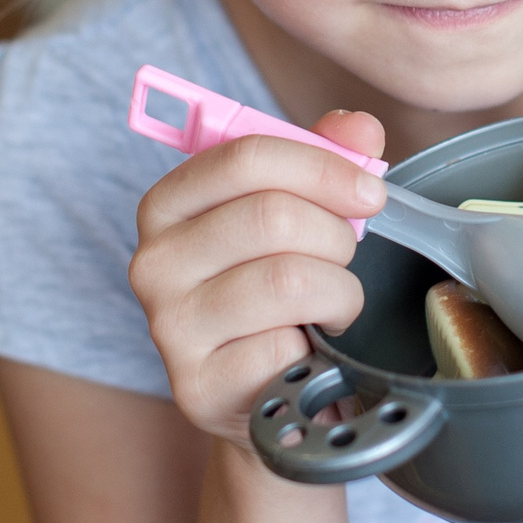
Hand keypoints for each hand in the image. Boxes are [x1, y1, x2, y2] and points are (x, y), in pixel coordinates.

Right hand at [130, 111, 387, 443]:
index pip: (245, 157)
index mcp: (168, 204)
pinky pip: (285, 346)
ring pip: (288, 280)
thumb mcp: (300, 216)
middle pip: (272, 216)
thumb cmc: (283, 293)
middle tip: (346, 259)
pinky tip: (309, 350)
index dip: (322, 167)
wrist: (270, 394)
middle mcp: (153, 262)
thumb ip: (327, 159)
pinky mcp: (197, 386)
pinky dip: (318, 348)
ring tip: (333, 305)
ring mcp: (169, 327)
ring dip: (338, 292)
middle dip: (336, 236)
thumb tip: (359, 128)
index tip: (369, 191)